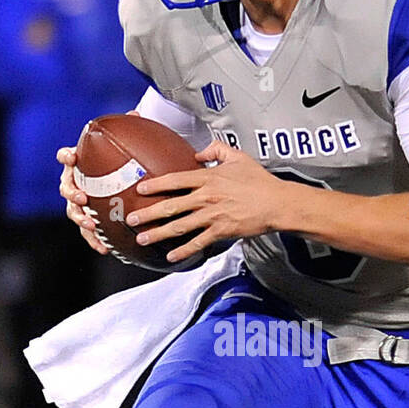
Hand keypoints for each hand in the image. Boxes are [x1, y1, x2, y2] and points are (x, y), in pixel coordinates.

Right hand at [56, 109, 139, 255]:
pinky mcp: (86, 219)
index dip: (66, 157)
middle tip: (83, 198)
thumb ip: (126, 131)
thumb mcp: (122, 146)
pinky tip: (105, 249)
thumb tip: (134, 113)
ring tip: (92, 225)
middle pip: (65, 188)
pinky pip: (86, 231)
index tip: (71, 157)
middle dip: (72, 193)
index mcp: (78, 164)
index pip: (65, 156)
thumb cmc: (115, 160)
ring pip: (72, 212)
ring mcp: (78, 203)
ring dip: (81, 219)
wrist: (115, 179)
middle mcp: (73, 182)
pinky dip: (93, 240)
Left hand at [124, 141, 289, 263]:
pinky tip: (171, 257)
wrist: (277, 203)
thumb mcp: (238, 156)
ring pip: (180, 226)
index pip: (175, 180)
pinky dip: (184, 251)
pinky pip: (198, 242)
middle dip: (149, 214)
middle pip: (171, 206)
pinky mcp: (221, 231)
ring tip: (142, 239)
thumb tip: (199, 152)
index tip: (140, 190)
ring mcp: (212, 215)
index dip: (156, 185)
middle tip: (131, 219)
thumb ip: (216, 150)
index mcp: (208, 178)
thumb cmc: (260, 181)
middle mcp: (206, 197)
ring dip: (159, 234)